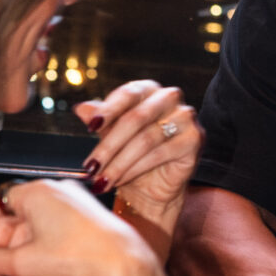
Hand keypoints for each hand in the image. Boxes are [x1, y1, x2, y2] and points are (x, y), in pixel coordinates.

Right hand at [0, 175, 158, 275]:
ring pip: (31, 228)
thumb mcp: (22, 262)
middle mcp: (55, 191)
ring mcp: (74, 204)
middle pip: (11, 218)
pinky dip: (37, 252)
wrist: (125, 268)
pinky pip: (51, 232)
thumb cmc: (79, 258)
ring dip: (16, 257)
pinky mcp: (87, 219)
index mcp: (36, 192)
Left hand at [76, 83, 200, 230]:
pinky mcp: (195, 139)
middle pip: (136, 118)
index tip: (90, 127)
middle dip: (109, 146)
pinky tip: (120, 180)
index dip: (108, 110)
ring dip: (119, 163)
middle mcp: (169, 98)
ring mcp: (185, 117)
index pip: (128, 93)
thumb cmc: (131, 155)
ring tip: (102, 180)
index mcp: (148, 89)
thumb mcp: (110, 136)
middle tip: (90, 167)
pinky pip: (160, 153)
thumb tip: (80, 108)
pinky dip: (135, 169)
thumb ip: (100, 120)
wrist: (153, 186)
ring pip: (146, 139)